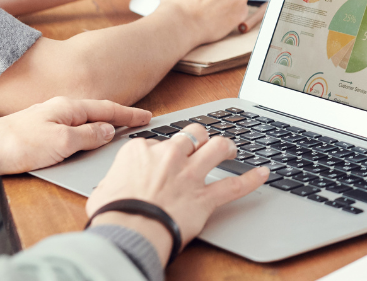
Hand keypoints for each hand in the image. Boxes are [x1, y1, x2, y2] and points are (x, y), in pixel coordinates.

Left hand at [0, 97, 151, 175]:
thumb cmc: (17, 145)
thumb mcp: (62, 142)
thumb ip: (88, 136)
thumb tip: (108, 130)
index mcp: (68, 107)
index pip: (107, 109)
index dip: (129, 114)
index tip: (147, 117)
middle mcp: (58, 110)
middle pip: (96, 113)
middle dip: (118, 118)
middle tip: (137, 123)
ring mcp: (46, 122)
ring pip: (82, 123)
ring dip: (100, 128)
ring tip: (117, 134)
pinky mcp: (36, 136)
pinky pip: (69, 133)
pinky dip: (84, 137)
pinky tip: (83, 145)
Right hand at [88, 124, 267, 262]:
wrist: (127, 232)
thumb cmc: (112, 214)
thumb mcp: (102, 190)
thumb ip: (114, 181)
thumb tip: (113, 186)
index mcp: (141, 151)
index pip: (158, 141)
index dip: (163, 150)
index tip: (164, 160)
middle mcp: (169, 156)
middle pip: (192, 134)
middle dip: (200, 137)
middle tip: (203, 144)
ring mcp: (189, 175)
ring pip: (217, 148)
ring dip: (226, 146)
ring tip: (231, 149)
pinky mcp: (204, 197)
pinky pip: (234, 186)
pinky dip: (251, 179)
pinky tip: (263, 173)